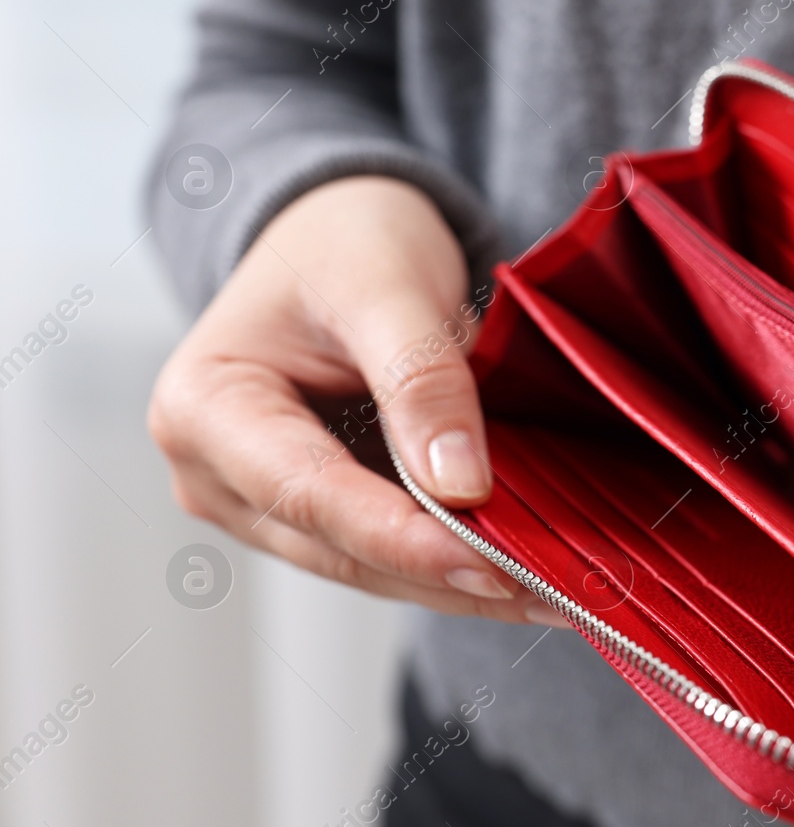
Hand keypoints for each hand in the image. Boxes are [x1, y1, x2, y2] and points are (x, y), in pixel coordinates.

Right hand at [149, 175, 564, 624]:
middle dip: (445, 573)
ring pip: (370, 567)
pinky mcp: (318, 515)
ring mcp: (263, 503)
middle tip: (550, 589)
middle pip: (339, 547)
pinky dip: (456, 563)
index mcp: (204, 407)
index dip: (403, 538)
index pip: (308, 494)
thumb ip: (420, 380)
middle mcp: (217, 473)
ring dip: (461, 584)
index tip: (490, 563)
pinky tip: (528, 574)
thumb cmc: (346, 242)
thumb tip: (459, 487)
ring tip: (557, 592)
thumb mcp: (386, 286)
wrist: (341, 234)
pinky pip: (390, 552)